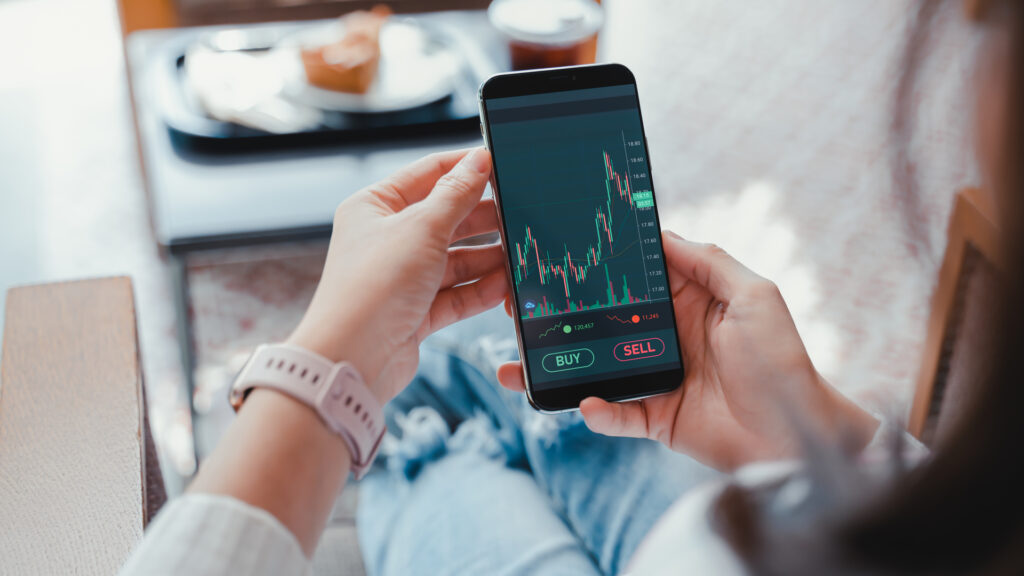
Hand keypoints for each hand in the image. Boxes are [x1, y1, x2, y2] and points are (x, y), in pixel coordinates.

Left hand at [288, 148, 506, 403]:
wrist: (353, 359)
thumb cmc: (372, 287)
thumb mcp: (422, 228)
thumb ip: (457, 194)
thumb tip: (478, 161)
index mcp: (375, 206)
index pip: (428, 174)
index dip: (465, 168)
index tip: (500, 165)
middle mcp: (387, 239)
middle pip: (447, 219)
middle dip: (483, 220)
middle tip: (518, 217)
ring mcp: (402, 277)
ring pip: (456, 260)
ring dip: (487, 259)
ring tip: (517, 257)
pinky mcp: (416, 312)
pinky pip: (456, 294)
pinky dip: (480, 291)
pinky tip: (503, 287)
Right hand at [497, 231, 877, 470]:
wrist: (796, 436)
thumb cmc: (783, 361)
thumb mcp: (755, 296)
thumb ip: (710, 261)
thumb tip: (663, 231)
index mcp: (689, 300)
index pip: (636, 274)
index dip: (603, 261)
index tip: (564, 247)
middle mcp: (667, 334)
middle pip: (605, 317)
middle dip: (565, 310)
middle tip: (521, 302)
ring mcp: (657, 375)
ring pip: (597, 365)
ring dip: (562, 363)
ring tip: (522, 361)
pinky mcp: (656, 417)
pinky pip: (617, 413)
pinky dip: (598, 411)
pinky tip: (584, 403)